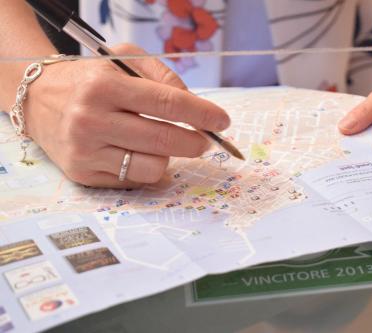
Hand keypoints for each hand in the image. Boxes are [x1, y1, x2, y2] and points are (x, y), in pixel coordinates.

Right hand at [24, 44, 229, 187]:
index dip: (201, 114)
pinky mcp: (83, 173)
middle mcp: (91, 120)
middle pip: (163, 139)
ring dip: (170, 157)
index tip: (222, 121)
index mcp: (104, 85)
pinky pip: (134, 180)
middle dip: (196, 142)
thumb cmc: (89, 78)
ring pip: (153, 167)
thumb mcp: (122, 58)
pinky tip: (141, 153)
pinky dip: (148, 169)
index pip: (167, 102)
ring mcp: (86, 151)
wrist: (39, 100)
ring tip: (164, 143)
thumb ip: (162, 75)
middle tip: (206, 140)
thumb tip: (194, 103)